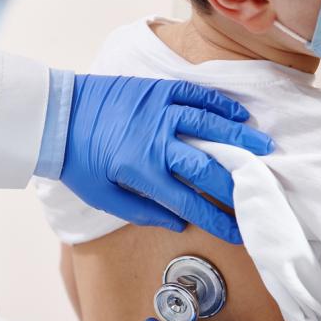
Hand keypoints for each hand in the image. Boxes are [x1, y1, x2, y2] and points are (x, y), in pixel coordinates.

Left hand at [61, 75, 273, 243]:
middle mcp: (156, 140)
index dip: (217, 220)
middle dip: (237, 184)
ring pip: (209, 125)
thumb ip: (143, 211)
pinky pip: (195, 95)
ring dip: (239, 139)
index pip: (189, 202)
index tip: (238, 232)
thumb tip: (178, 223)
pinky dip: (219, 105)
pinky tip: (238, 115)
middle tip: (261, 193)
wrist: (56, 117)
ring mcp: (158, 111)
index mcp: (141, 171)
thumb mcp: (102, 196)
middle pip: (207, 166)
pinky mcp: (156, 89)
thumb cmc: (77, 161)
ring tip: (264, 149)